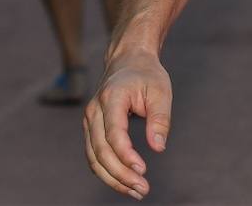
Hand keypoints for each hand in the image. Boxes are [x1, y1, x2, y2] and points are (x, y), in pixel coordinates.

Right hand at [83, 50, 171, 199]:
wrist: (128, 60)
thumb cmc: (147, 75)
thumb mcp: (161, 91)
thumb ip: (160, 119)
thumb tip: (158, 148)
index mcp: (112, 98)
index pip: (113, 133)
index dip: (126, 155)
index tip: (143, 170)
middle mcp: (94, 110)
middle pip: (100, 150)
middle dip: (120, 174)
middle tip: (142, 189)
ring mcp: (89, 120)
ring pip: (94, 158)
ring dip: (112, 178)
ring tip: (136, 191)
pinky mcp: (91, 129)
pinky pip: (94, 155)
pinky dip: (107, 172)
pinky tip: (125, 182)